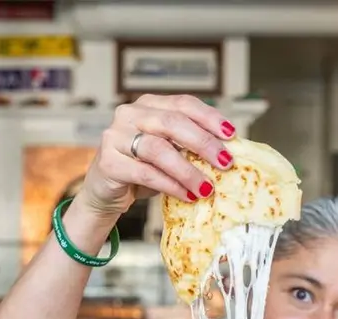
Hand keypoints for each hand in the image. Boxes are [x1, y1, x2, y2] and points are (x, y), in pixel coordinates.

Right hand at [79, 94, 235, 215]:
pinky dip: (170, 185)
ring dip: (188, 171)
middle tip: (225, 163)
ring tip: (206, 188)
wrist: (106, 193)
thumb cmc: (141, 171)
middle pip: (172, 123)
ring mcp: (116, 137)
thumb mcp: (168, 154)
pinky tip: (186, 195)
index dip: (209, 117)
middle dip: (203, 143)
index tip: (231, 135)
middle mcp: (130, 115)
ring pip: (158, 149)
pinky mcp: (109, 163)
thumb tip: (226, 155)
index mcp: (149, 106)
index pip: (183, 104)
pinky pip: (146, 173)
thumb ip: (189, 148)